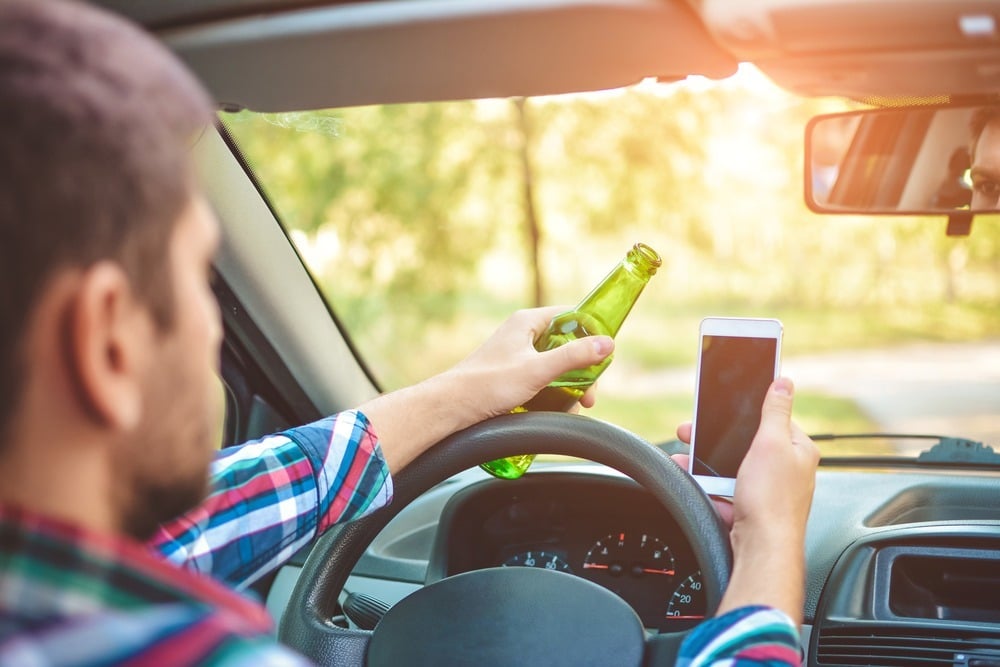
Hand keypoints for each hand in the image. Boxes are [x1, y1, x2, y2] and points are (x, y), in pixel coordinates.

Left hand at [444, 306, 613, 420]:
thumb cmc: (489, 384)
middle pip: (565, 346)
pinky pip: (541, 380)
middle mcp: (522, 334)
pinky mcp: (511, 375)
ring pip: (554, 366)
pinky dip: (552, 394)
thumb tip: (607, 344)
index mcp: (527, 322)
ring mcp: (516, 355)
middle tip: (589, 396)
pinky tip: (556, 411)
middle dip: (582, 372)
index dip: (589, 334)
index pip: (570, 316)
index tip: (603, 356)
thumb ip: (574, 357)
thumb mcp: (538, 370)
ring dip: (568, 387)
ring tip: (573, 408)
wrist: (452, 407)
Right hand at [680, 377, 817, 624]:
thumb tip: (784, 382)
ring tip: (687, 458)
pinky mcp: (752, 509)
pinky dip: (710, 487)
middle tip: (693, 431)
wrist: (761, 549)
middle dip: (719, 439)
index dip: (747, 413)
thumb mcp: (771, 443)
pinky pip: (727, 491)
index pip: (774, 419)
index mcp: (798, 450)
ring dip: (708, 464)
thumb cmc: (771, 501)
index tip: (725, 406)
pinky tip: (697, 484)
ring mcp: (769, 491)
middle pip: (748, 444)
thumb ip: (775, 410)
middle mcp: (787, 470)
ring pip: (734, 468)